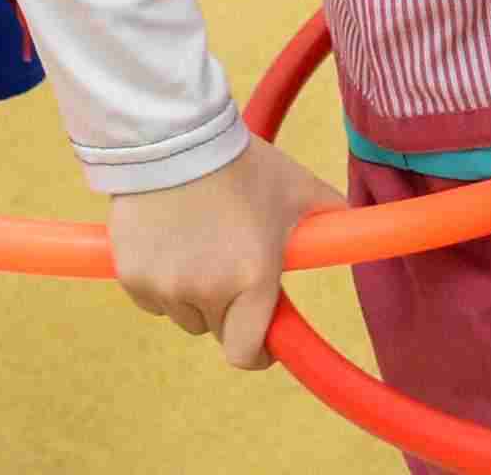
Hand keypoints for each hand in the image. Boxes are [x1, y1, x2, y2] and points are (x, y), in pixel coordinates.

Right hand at [107, 138, 346, 369]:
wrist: (174, 136)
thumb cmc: (242, 164)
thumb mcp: (296, 189)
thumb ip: (331, 217)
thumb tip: (359, 230)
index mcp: (253, 279)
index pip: (247, 353)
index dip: (258, 350)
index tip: (262, 339)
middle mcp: (207, 292)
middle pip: (216, 328)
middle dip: (227, 308)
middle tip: (230, 264)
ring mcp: (165, 287)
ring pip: (182, 313)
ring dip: (192, 294)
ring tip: (197, 242)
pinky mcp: (131, 276)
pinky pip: (151, 297)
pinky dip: (159, 280)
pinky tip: (168, 240)